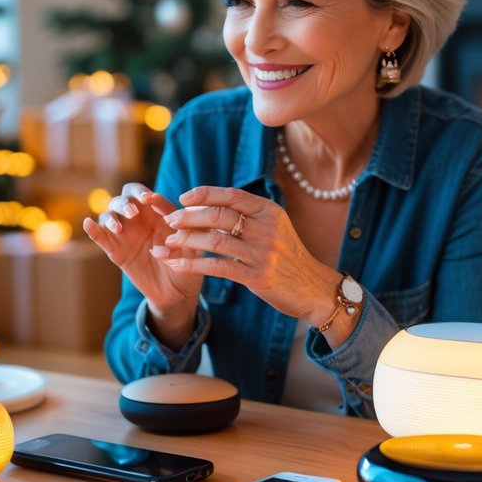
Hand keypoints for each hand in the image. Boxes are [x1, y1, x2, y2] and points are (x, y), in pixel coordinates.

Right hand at [83, 182, 204, 344]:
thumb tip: (171, 216)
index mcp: (157, 214)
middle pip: (123, 199)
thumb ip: (185, 230)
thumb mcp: (193, 247)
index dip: (143, 193)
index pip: (144, 195)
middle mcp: (139, 221)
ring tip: (119, 227)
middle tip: (133, 212)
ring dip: (111, 217)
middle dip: (126, 202)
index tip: (149, 199)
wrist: (177, 294)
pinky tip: (88, 224)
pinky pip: (101, 238)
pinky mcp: (116, 252)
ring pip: (109, 215)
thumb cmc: (189, 266)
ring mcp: (125, 236)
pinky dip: (93, 229)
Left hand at [152, 186, 337, 326]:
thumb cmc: (286, 256)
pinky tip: (176, 263)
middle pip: (218, 215)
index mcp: (269, 211)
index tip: (183, 198)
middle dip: (189, 217)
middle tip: (170, 221)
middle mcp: (267, 228)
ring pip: (214, 240)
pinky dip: (192, 263)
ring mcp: (262, 253)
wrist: (312, 288)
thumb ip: (247, 216)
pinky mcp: (257, 276)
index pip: (231, 195)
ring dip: (186, 240)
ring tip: (169, 242)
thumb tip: (209, 204)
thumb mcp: (273, 228)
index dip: (205, 194)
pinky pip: (217, 267)